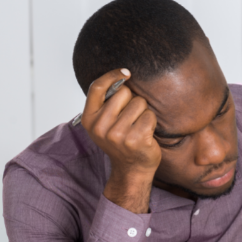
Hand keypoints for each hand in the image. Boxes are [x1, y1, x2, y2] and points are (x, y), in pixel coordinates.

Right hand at [79, 69, 160, 213]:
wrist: (131, 168)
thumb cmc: (120, 140)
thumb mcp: (104, 122)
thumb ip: (107, 102)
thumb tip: (122, 76)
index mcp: (89, 119)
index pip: (97, 87)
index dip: (112, 75)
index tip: (126, 72)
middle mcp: (100, 126)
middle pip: (124, 93)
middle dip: (133, 100)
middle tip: (131, 117)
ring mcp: (117, 134)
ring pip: (139, 103)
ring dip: (143, 112)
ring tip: (137, 126)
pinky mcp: (135, 139)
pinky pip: (149, 116)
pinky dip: (151, 121)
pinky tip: (146, 133)